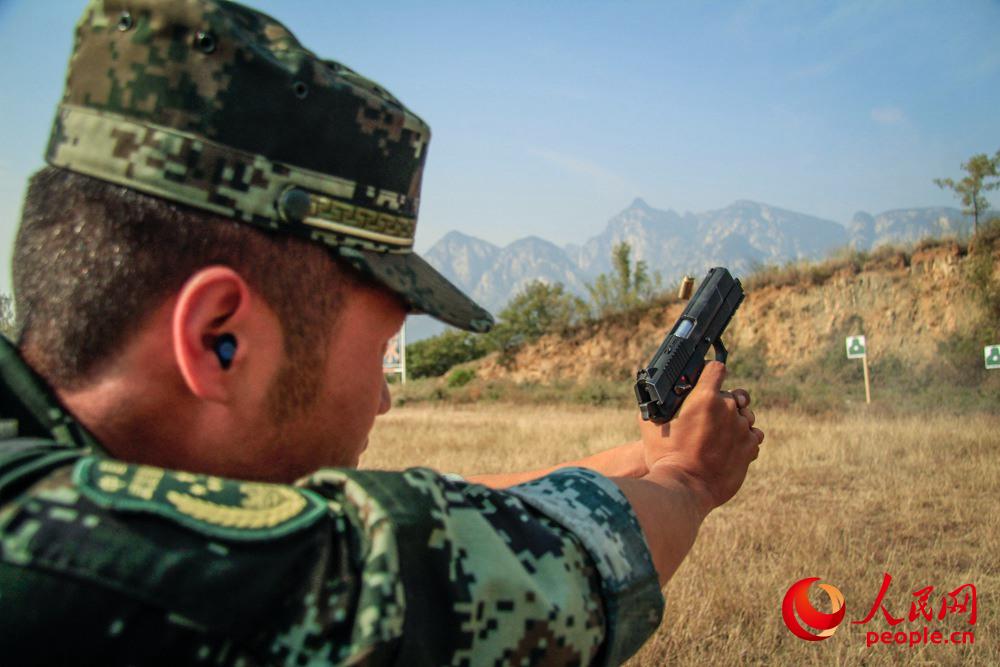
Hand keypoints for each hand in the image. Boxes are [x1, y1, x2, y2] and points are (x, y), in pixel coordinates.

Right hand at [639, 361, 762, 512]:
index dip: (711, 372)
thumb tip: (654, 392)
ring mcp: (742, 428)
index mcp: (704, 396)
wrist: (683, 488)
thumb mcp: (651, 422)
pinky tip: (728, 446)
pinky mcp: (750, 447)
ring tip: (717, 436)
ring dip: (733, 421)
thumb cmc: (664, 455)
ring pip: (744, 415)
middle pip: (730, 395)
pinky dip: (743, 438)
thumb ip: (658, 402)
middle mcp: (727, 408)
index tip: (707, 378)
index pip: (716, 368)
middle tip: (705, 418)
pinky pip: (752, 434)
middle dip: (719, 403)